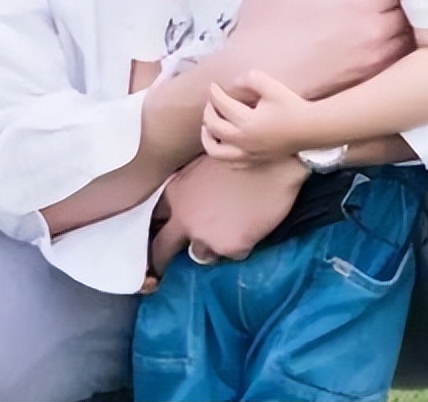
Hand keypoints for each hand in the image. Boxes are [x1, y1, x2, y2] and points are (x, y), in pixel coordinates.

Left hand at [146, 154, 305, 279]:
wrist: (273, 164)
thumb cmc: (240, 159)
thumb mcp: (201, 168)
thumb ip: (187, 190)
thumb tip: (187, 206)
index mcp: (175, 194)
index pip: (154, 220)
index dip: (158, 229)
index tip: (161, 236)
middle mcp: (185, 219)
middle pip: (162, 248)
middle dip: (163, 259)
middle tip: (165, 268)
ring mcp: (206, 237)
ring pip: (200, 254)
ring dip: (210, 248)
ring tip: (229, 230)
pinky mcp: (230, 248)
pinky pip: (231, 254)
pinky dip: (238, 246)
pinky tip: (250, 227)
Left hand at [202, 71, 315, 163]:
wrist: (311, 129)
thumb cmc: (292, 106)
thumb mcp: (271, 86)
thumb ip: (249, 79)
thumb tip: (233, 84)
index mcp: (246, 121)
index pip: (221, 105)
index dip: (214, 93)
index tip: (213, 86)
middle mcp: (244, 140)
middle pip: (213, 127)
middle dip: (208, 112)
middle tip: (211, 102)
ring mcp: (249, 154)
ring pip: (216, 152)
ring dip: (207, 138)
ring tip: (208, 126)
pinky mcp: (256, 161)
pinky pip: (230, 163)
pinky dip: (221, 154)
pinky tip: (223, 143)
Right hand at [225, 0, 410, 100]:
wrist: (251, 75)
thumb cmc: (264, 24)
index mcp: (360, 1)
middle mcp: (375, 30)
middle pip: (411, 11)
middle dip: (405, 0)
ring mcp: (374, 60)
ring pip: (408, 39)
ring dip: (404, 27)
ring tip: (393, 18)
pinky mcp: (366, 83)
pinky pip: (396, 66)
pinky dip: (396, 54)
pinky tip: (381, 47)